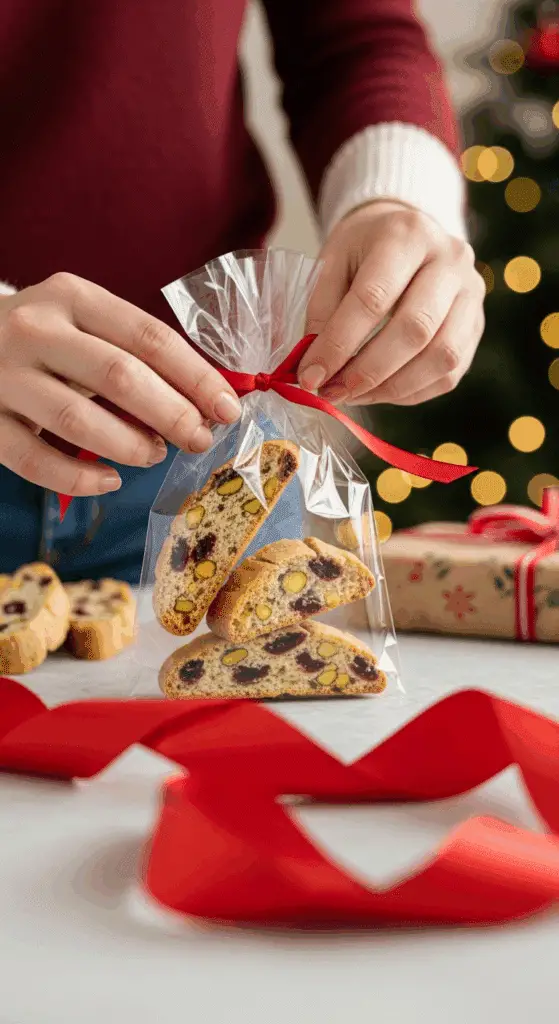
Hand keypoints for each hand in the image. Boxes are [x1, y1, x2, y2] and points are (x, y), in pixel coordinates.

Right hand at [0, 274, 240, 494]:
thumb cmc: (44, 340)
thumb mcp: (84, 324)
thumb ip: (136, 354)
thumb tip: (206, 403)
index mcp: (72, 297)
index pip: (148, 337)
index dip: (195, 377)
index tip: (227, 409)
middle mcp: (35, 329)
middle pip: (119, 376)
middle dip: (172, 414)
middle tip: (199, 440)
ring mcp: (3, 375)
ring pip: (78, 420)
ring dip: (131, 445)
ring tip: (154, 454)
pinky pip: (36, 460)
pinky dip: (80, 478)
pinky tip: (110, 480)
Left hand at [299, 201, 484, 405]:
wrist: (408, 236)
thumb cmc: (364, 250)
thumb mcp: (333, 263)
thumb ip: (323, 312)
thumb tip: (315, 369)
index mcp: (408, 235)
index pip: (374, 299)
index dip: (339, 344)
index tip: (310, 376)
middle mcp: (451, 260)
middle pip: (415, 329)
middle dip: (368, 371)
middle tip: (333, 391)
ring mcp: (471, 294)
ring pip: (441, 357)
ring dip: (391, 387)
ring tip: (353, 394)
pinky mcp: (476, 326)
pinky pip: (449, 374)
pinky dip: (410, 392)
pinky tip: (379, 390)